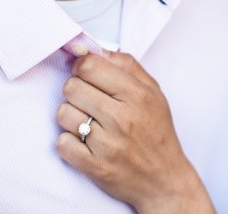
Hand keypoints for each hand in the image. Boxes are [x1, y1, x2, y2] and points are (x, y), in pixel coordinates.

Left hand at [56, 52, 214, 213]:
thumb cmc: (157, 131)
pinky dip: (69, 142)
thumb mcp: (153, 92)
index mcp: (137, 94)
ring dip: (71, 117)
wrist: (164, 178)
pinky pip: (62, 143)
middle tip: (88, 100)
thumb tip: (95, 49)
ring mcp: (107, 144)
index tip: (84, 74)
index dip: (81, 67)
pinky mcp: (94, 167)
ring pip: (63, 114)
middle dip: (76, 91)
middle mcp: (122, 117)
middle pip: (72, 87)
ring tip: (88, 122)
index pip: (90, 66)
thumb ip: (127, 65)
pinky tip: (85, 142)